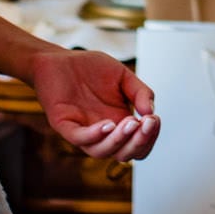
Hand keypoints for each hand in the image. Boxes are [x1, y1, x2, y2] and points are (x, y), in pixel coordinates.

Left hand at [26, 48, 160, 161]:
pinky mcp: (64, 124)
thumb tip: (150, 112)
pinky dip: (94, 135)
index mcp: (118, 123)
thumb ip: (140, 92)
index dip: (149, 138)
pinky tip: (108, 124)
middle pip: (123, 154)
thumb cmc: (89, 69)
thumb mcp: (123, 77)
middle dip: (139, 142)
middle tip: (146, 123)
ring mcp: (83, 130)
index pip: (138, 145)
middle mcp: (102, 132)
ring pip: (101, 151)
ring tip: (130, 122)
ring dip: (119, 141)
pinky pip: (79, 138)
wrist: (60, 59)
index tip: (154, 119)